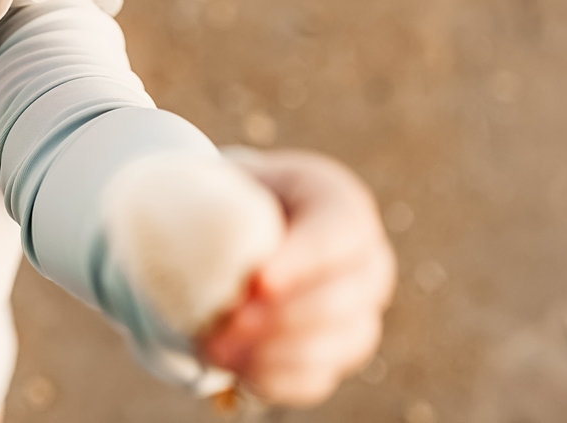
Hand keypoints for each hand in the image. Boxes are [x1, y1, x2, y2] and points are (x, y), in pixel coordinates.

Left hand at [198, 148, 395, 404]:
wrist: (245, 235)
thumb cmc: (237, 203)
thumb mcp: (232, 185)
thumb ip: (222, 204)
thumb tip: (200, 234)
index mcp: (342, 205)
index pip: (339, 234)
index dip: (303, 262)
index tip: (257, 282)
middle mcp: (366, 263)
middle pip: (342, 300)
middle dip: (280, 317)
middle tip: (228, 321)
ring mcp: (360, 315)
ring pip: (335, 346)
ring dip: (270, 351)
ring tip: (214, 346)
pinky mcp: (338, 356)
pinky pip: (314, 379)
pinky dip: (269, 376)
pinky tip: (228, 363)